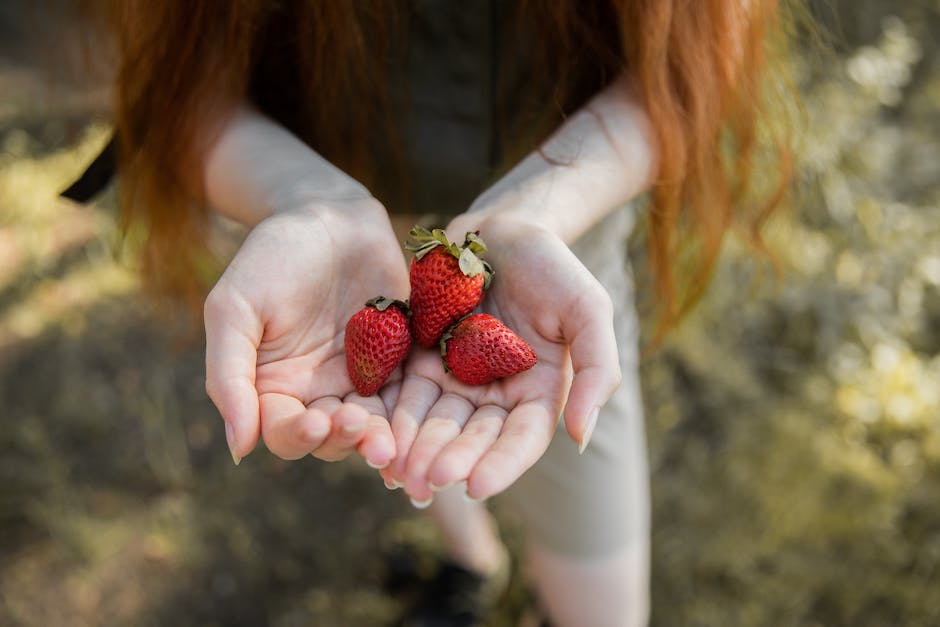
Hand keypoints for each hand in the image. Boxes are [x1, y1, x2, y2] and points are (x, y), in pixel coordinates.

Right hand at [204, 198, 408, 466]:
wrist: (330, 214)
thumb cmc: (272, 256)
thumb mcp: (234, 308)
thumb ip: (228, 375)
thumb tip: (239, 448)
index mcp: (274, 387)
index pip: (283, 432)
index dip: (297, 436)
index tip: (316, 422)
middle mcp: (318, 393)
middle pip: (331, 438)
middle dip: (345, 439)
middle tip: (360, 427)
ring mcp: (362, 379)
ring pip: (373, 424)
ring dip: (380, 436)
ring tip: (391, 442)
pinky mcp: (399, 361)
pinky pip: (408, 393)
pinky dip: (414, 410)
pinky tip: (424, 416)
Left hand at [381, 216, 621, 502]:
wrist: (501, 229)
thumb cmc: (552, 267)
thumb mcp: (588, 310)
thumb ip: (596, 369)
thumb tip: (581, 436)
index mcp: (537, 391)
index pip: (522, 438)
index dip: (501, 465)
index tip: (477, 487)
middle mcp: (495, 394)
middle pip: (472, 437)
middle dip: (450, 461)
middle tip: (427, 482)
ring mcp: (454, 379)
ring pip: (433, 422)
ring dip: (415, 449)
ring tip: (395, 472)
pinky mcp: (418, 360)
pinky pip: (402, 393)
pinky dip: (390, 417)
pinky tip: (373, 436)